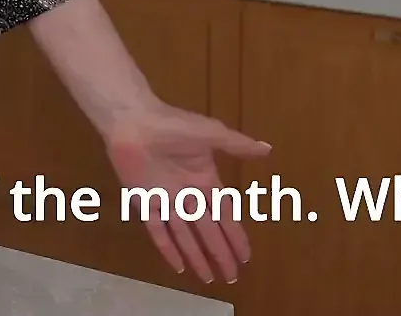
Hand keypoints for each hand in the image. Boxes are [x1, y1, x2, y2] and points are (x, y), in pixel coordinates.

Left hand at [104, 104, 271, 284]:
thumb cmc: (173, 125)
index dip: (235, 235)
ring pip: (185, 236)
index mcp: (206, 180)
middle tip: (231, 276)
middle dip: (220, 253)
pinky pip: (158, 231)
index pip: (225, 215)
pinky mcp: (145, 203)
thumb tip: (267, 149)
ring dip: (197, 256)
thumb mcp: (210, 133)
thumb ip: (237, 145)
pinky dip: (168, 249)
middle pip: (208, 231)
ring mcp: (167, 201)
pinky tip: (179, 267)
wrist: (133, 122)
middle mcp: (188, 195)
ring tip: (209, 279)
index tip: (246, 256)